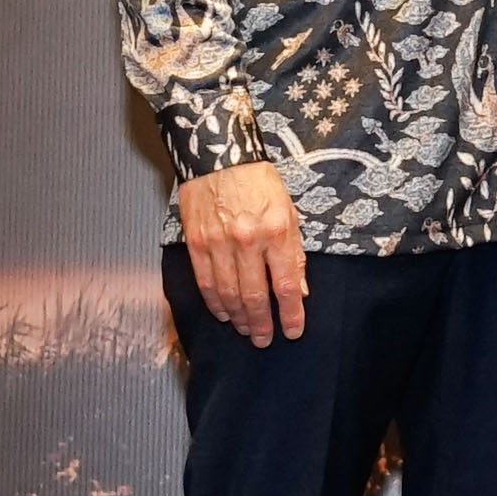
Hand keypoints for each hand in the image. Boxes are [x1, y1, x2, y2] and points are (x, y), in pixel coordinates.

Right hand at [176, 159, 308, 347]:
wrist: (219, 155)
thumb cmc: (258, 182)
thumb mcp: (289, 211)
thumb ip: (294, 252)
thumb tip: (300, 289)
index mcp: (276, 231)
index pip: (287, 285)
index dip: (292, 314)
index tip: (294, 331)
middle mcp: (248, 240)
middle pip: (256, 296)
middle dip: (262, 324)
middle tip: (265, 340)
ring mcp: (219, 243)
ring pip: (229, 294)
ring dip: (239, 318)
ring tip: (246, 329)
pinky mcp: (196, 242)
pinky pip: (206, 282)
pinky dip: (214, 303)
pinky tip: (223, 313)